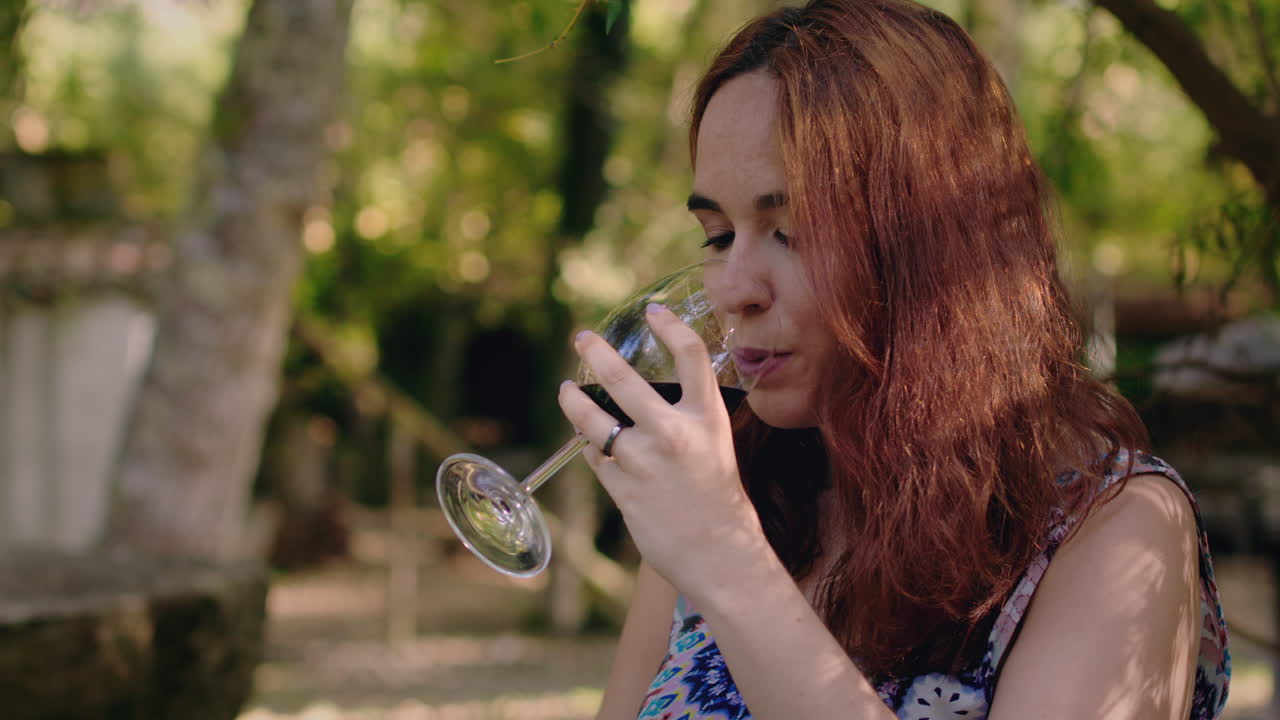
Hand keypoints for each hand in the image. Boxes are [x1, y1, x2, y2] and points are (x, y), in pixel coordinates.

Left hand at [558, 303, 767, 593]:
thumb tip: (642, 391)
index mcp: (706, 417)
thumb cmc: (716, 495)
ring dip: (574, 402)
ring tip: (566, 391)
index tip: (651, 311)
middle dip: (596, 352)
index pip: (690, 355)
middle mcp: (674, 432)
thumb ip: (685, 414)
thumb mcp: (714, 442)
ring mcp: (644, 460)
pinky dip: (593, 449)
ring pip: (593, 420)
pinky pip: (595, 456)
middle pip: (622, 378)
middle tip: (582, 338)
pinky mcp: (622, 487)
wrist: (717, 549)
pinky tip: (597, 448)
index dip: (670, 326)